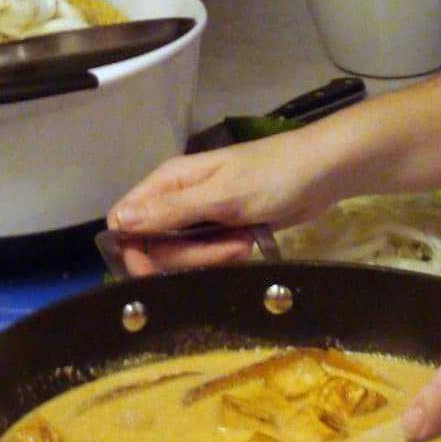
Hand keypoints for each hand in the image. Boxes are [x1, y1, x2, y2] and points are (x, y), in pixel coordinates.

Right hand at [106, 134, 334, 275]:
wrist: (321, 173)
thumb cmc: (272, 175)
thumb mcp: (222, 195)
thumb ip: (171, 211)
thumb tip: (119, 224)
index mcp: (168, 182)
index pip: (124, 220)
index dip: (132, 249)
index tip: (155, 268)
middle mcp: (176, 198)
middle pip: (154, 245)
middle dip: (189, 256)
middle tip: (227, 247)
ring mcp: (199, 216)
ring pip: (182, 254)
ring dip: (211, 257)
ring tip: (243, 241)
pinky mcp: (220, 230)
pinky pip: (205, 255)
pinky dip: (225, 256)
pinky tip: (248, 243)